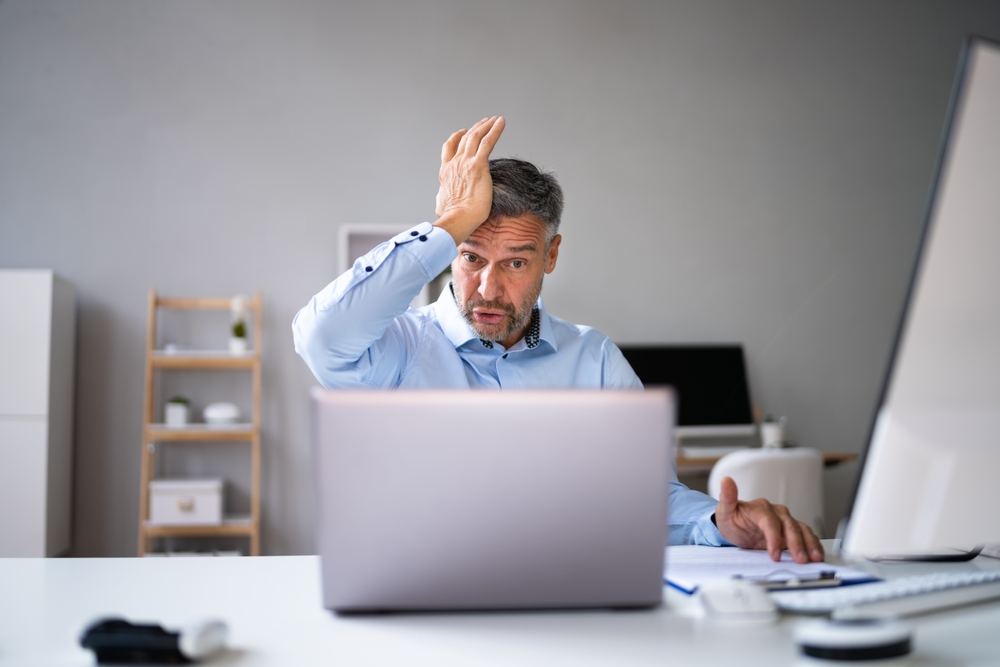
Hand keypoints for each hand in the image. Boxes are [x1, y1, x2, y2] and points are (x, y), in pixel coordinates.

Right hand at [433, 116, 505, 243]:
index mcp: (445, 172)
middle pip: (465, 139)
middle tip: (484, 122)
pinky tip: (501, 122)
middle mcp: (455, 163)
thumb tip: (441, 201)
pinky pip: (488, 141)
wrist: (457, 219)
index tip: (462, 132)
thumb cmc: (451, 217)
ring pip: (476, 136)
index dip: (456, 138)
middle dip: (475, 128)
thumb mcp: (441, 204)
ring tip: (495, 119)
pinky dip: (495, 129)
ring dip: (486, 126)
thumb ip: (442, 198)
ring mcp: (466, 162)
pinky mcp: (479, 165)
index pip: (449, 148)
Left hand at [714, 476, 823, 563]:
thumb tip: (726, 480)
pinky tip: (818, 554)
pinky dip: (813, 544)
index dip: (774, 538)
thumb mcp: (724, 510)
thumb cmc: (731, 519)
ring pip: (802, 530)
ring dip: (810, 544)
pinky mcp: (791, 531)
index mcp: (760, 508)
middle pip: (789, 526)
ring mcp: (785, 521)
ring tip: (815, 558)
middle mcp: (776, 512)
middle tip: (800, 560)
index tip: (774, 554)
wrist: (736, 525)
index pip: (770, 522)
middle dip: (797, 544)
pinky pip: (806, 535)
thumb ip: (727, 497)